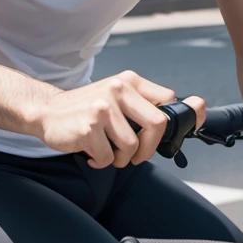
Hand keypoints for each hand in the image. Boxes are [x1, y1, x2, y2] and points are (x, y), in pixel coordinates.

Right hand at [35, 70, 205, 169]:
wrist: (47, 112)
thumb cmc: (87, 110)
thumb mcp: (116, 97)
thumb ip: (145, 104)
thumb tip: (195, 108)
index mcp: (128, 81)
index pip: (168, 98)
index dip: (185, 116)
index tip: (194, 125)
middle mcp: (118, 89)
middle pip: (157, 124)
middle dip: (149, 148)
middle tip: (136, 156)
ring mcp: (103, 107)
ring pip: (131, 146)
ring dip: (120, 157)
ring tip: (106, 150)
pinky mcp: (89, 126)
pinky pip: (108, 156)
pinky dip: (101, 161)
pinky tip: (91, 152)